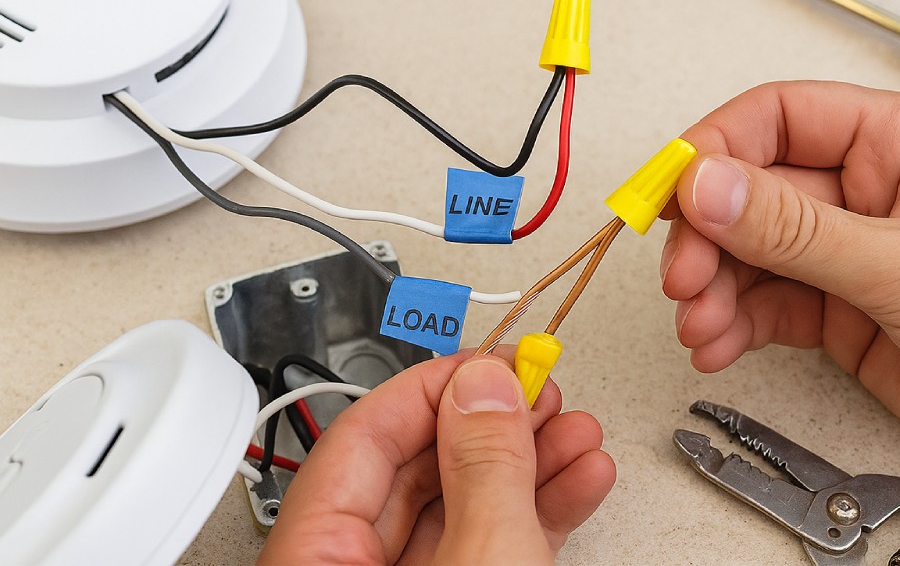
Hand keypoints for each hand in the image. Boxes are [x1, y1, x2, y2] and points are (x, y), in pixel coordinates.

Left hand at [257, 351, 615, 564]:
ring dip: (531, 462)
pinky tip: (581, 479)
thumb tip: (485, 386)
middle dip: (496, 421)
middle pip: (418, 467)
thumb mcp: (481, 561)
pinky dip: (539, 511)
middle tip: (543, 387)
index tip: (494, 360)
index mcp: (313, 558)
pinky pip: (493, 544)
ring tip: (578, 432)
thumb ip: (483, 470)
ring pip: (465, 506)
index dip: (434, 386)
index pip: (361, 436)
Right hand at [660, 80, 899, 551]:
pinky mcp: (846, 313)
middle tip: (682, 274)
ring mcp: (855, 255)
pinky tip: (718, 342)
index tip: (669, 191)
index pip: (782, 119)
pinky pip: (768, 305)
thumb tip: (707, 184)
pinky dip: (734, 323)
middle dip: (709, 233)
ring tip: (699, 320)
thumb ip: (798, 229)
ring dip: (714, 286)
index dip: (716, 149)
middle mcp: (873, 192)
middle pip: (755, 191)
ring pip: (754, 254)